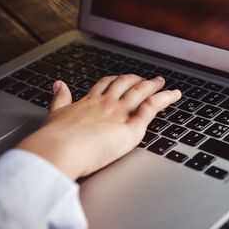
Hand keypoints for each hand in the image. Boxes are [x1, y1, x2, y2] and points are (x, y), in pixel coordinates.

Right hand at [16, 74, 180, 179]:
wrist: (59, 150)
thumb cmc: (54, 139)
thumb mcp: (55, 113)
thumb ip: (60, 98)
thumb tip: (58, 84)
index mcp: (89, 102)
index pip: (106, 85)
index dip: (117, 80)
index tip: (123, 78)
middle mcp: (106, 103)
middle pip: (126, 85)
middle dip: (138, 80)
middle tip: (148, 79)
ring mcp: (120, 113)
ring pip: (141, 92)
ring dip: (154, 86)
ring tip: (163, 83)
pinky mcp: (131, 127)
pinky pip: (152, 107)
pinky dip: (165, 99)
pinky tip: (174, 95)